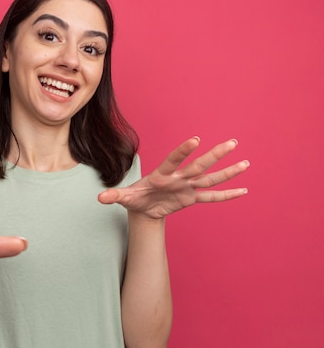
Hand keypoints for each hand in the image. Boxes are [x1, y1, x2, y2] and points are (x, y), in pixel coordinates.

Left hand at [98, 137, 248, 218]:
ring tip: (246, 163)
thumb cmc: (133, 198)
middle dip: (215, 154)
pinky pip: (211, 197)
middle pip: (199, 164)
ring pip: (210, 178)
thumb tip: (100, 199)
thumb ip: (114, 196)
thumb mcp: (124, 198)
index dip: (183, 151)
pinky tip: (243, 190)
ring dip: (227, 172)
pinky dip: (226, 195)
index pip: (174, 160)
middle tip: (232, 142)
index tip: (196, 140)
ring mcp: (187, 187)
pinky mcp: (191, 198)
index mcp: (162, 174)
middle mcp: (178, 177)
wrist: (142, 207)